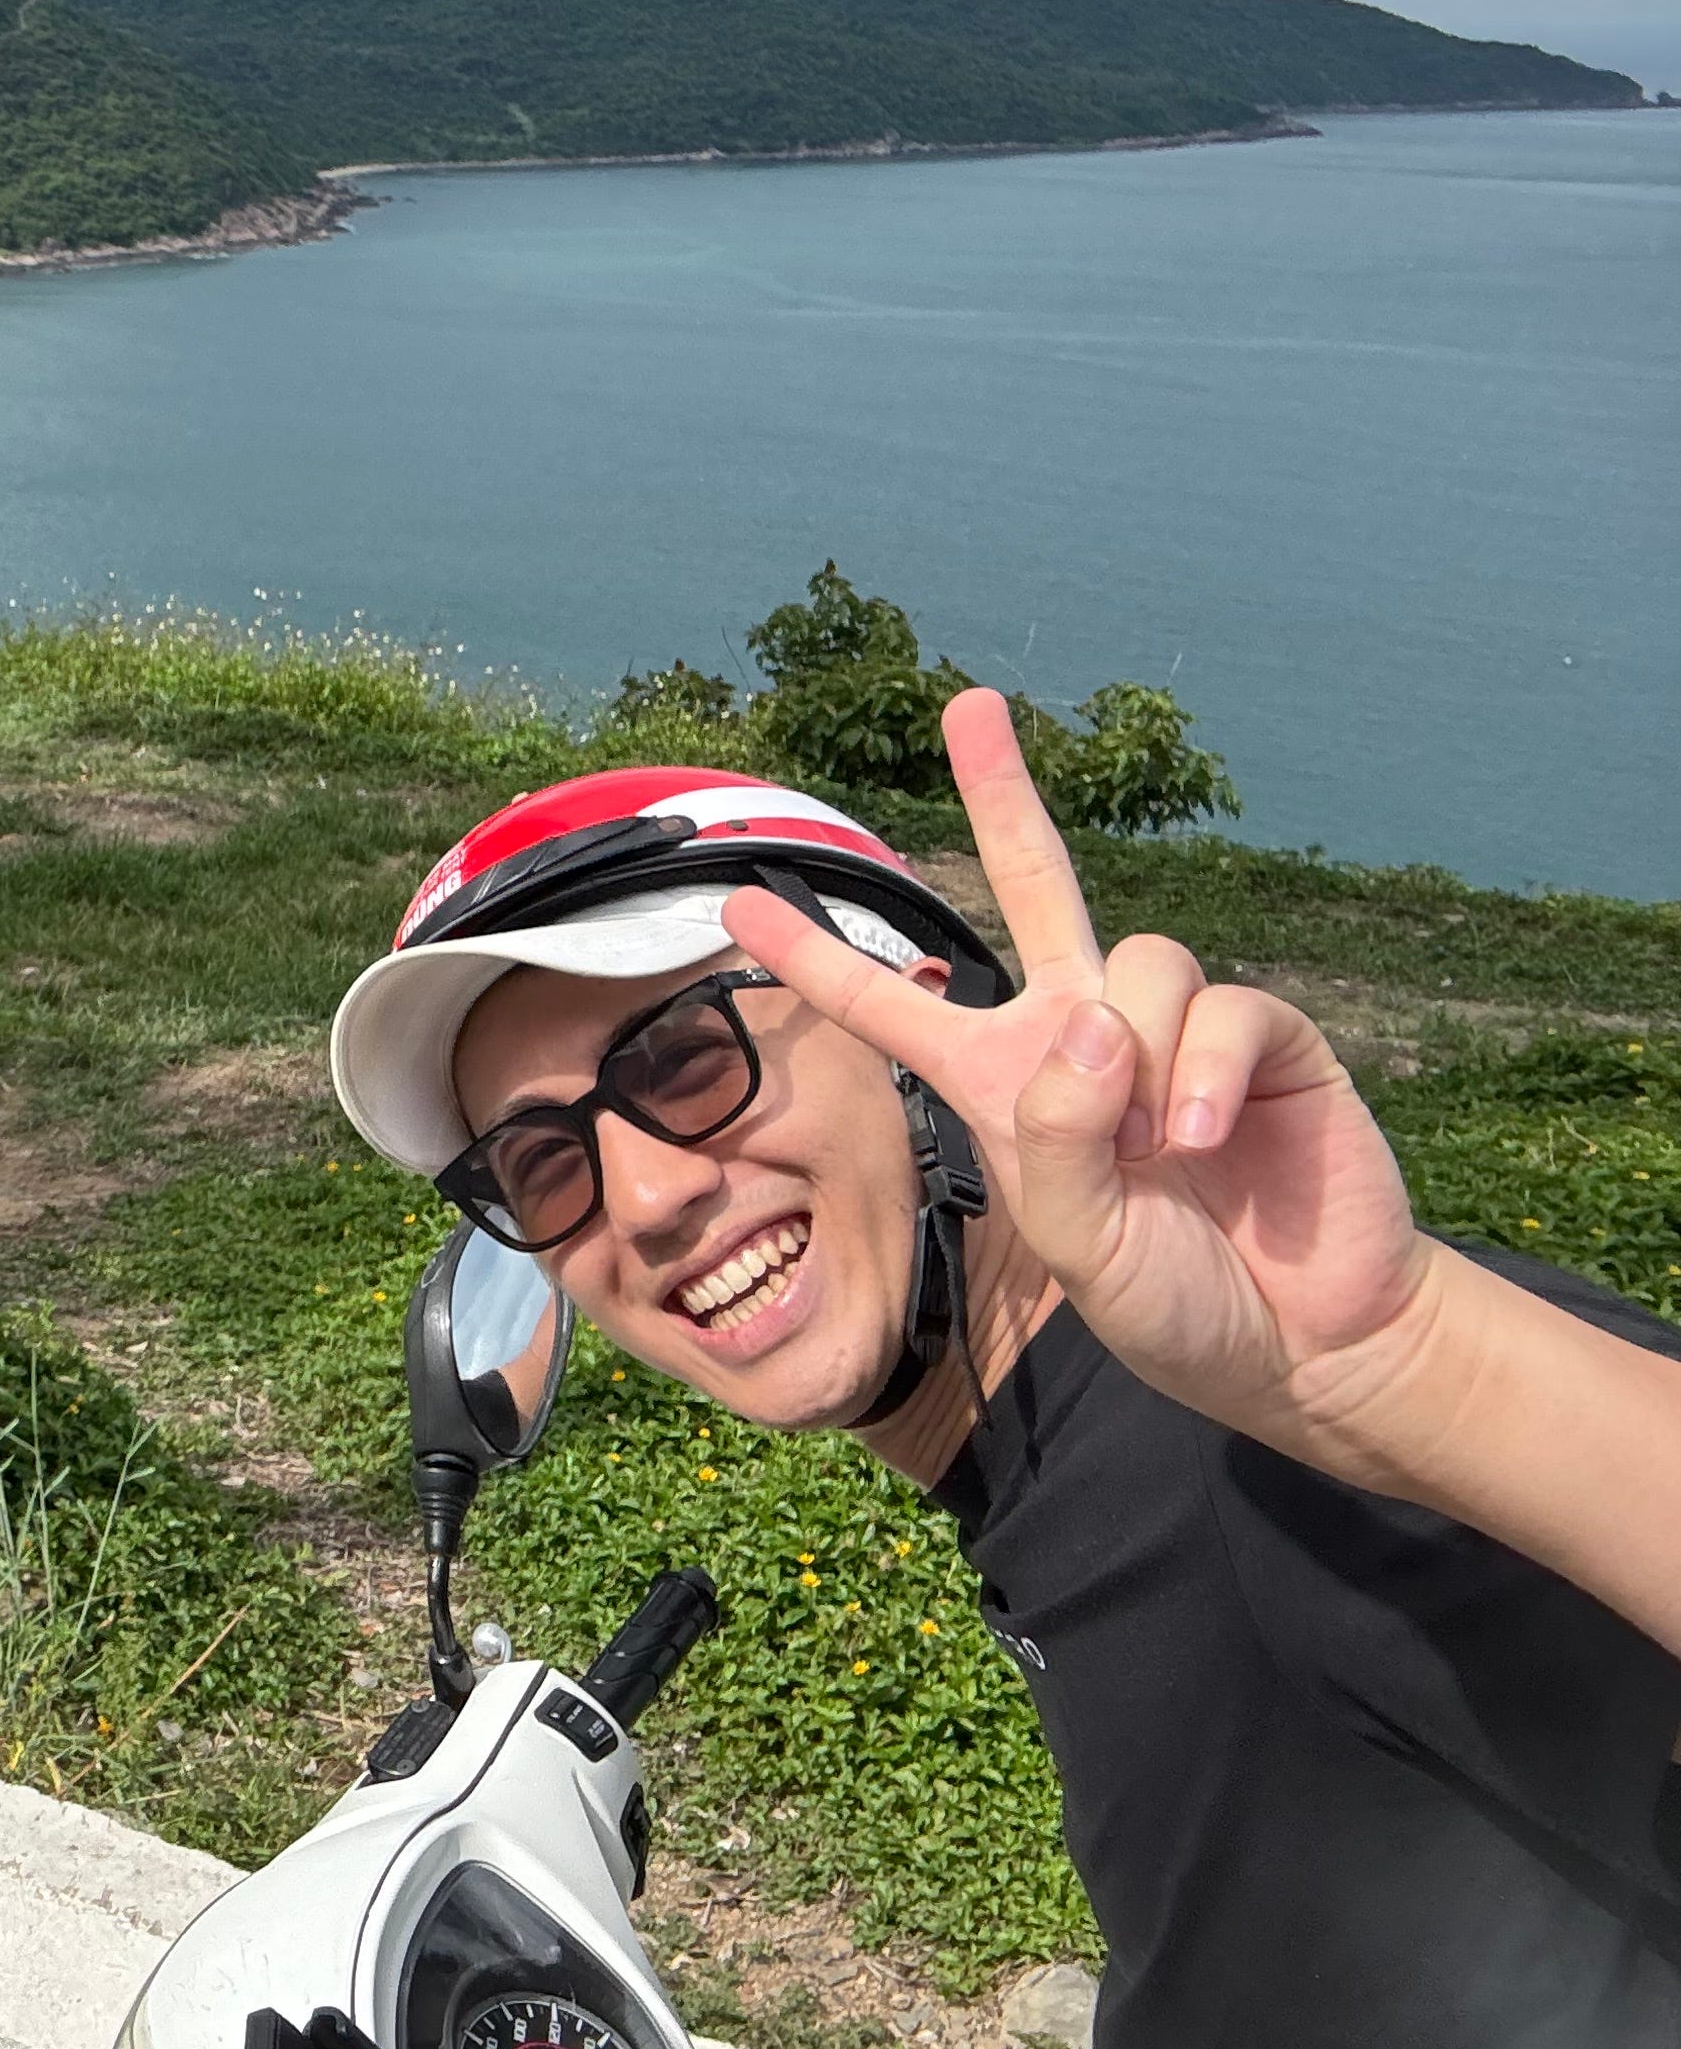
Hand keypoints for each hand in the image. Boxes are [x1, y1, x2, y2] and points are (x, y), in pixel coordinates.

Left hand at [717, 689, 1444, 1469]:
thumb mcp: (1079, 1246)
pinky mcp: (1265, 1039)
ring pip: (1133, 964)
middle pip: (1036, 884)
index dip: (819, 959)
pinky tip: (1205, 1139)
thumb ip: (1057, 1139)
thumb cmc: (1176, 1301)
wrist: (1309, 1342)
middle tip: (969, 705)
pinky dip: (1207, 1072)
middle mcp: (1082, 1035)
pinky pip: (1222, 1007)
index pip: (894, 1008)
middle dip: (1004, 792)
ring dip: (1142, 1061)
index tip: (739, 906)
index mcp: (1005, 1084)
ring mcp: (1173, 1030)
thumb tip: (1091, 1015)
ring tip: (1165, 1153)